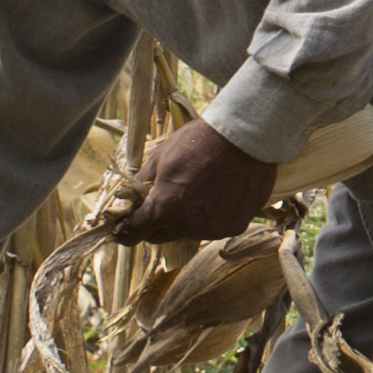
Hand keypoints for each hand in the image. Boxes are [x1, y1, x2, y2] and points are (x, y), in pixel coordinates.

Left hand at [108, 118, 277, 245]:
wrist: (246, 137)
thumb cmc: (199, 141)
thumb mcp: (160, 156)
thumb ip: (141, 184)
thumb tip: (130, 200)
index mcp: (164, 208)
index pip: (131, 235)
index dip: (125, 230)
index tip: (126, 225)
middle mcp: (188, 227)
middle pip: (160, 236)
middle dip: (158, 221)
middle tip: (166, 198)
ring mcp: (214, 229)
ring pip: (188, 232)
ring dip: (187, 219)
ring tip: (199, 191)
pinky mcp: (235, 226)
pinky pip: (214, 227)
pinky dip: (212, 216)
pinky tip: (220, 193)